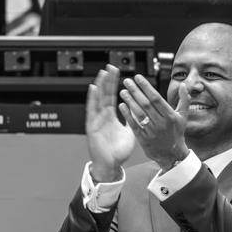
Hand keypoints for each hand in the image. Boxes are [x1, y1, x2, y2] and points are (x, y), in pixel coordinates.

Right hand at [86, 65, 135, 181]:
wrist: (110, 164)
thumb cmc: (119, 151)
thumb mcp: (130, 133)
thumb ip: (133, 120)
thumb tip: (139, 110)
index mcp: (111, 117)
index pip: (113, 96)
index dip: (115, 85)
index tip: (119, 73)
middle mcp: (103, 116)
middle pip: (105, 94)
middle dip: (108, 81)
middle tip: (111, 67)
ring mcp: (96, 120)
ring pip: (98, 99)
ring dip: (100, 86)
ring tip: (103, 73)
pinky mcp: (92, 126)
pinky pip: (92, 110)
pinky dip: (92, 99)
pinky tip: (93, 88)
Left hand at [119, 74, 189, 170]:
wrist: (172, 155)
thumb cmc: (176, 133)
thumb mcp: (183, 117)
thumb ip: (184, 100)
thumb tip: (184, 84)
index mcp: (170, 116)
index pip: (156, 98)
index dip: (146, 87)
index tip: (138, 77)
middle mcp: (162, 124)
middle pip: (146, 104)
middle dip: (135, 91)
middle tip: (127, 81)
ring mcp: (152, 132)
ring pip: (139, 114)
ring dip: (130, 101)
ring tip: (123, 91)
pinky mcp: (144, 140)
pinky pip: (135, 125)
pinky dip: (128, 115)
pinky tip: (122, 106)